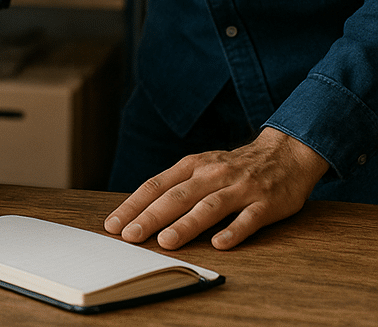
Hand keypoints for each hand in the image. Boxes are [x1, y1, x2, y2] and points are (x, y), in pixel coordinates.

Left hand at [104, 128, 328, 249]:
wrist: (284, 153)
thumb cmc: (234, 167)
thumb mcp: (202, 167)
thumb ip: (178, 185)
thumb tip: (143, 210)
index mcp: (192, 166)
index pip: (156, 186)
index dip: (134, 205)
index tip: (114, 224)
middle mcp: (212, 174)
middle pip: (176, 197)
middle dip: (150, 217)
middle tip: (130, 236)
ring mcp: (239, 188)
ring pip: (208, 207)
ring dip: (186, 225)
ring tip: (166, 241)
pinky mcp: (265, 203)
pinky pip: (248, 219)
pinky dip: (233, 231)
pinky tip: (220, 245)